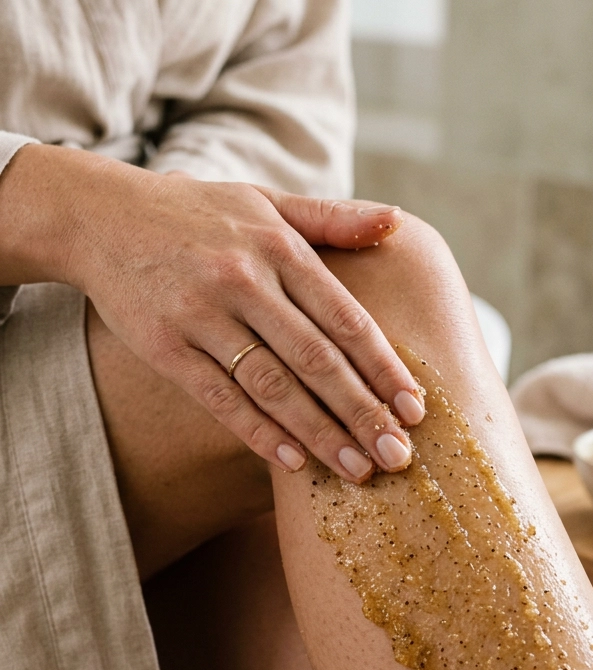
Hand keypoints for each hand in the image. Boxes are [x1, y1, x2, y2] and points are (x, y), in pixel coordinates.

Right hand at [0, 145, 424, 479]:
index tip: (415, 407)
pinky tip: (292, 461)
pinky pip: (219, 397)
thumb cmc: (197, 213)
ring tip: (357, 469)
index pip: (344, 317)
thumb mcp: (264, 201)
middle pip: (315, 358)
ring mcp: (200, 315)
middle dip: (362, 411)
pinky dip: (257, 431)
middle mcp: (242, 280)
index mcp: (277, 246)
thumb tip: (399, 224)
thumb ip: (332, 219)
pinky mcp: (164, 347)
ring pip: (271, 385)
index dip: (383, 366)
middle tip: (398, 454)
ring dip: (318, 432)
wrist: (100, 217)